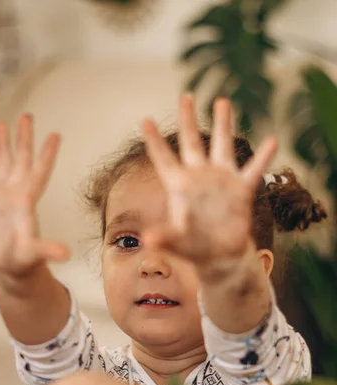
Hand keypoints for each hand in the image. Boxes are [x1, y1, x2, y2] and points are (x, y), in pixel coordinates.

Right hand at [0, 115, 68, 276]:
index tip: (55, 134)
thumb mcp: (34, 254)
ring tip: (1, 123)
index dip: (46, 153)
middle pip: (20, 160)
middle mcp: (13, 194)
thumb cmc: (24, 262)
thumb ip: (47, 250)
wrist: (8, 269)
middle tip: (28, 115)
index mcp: (26, 201)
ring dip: (1, 145)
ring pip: (0, 165)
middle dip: (24, 138)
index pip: (38, 171)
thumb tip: (64, 254)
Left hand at [142, 95, 276, 279]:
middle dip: (188, 120)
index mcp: (179, 187)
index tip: (145, 119)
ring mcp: (221, 180)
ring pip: (221, 146)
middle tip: (186, 95)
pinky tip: (272, 141)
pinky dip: (263, 157)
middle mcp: (199, 177)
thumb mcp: (177, 243)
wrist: (219, 255)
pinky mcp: (241, 190)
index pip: (164, 159)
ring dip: (223, 125)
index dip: (155, 140)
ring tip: (222, 101)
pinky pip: (253, 170)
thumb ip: (165, 239)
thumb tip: (148, 240)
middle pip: (191, 143)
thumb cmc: (193, 248)